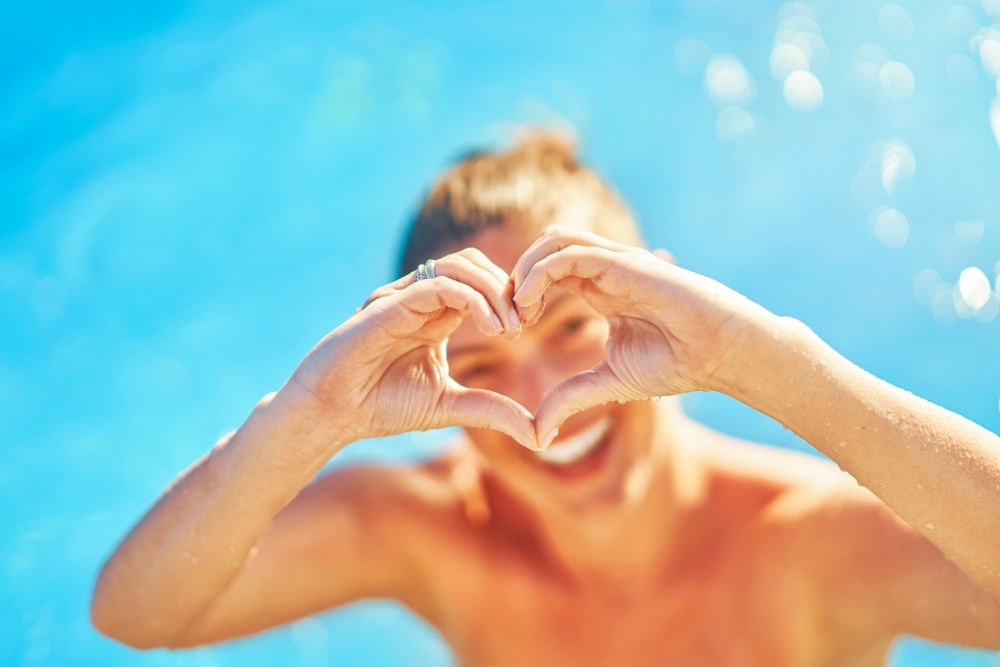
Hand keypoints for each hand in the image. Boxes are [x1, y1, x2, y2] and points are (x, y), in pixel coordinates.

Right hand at [282, 248, 537, 449]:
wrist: (331, 414)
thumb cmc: (381, 406)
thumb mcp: (450, 407)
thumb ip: (492, 411)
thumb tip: (540, 434)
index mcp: (435, 314)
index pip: (481, 281)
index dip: (510, 297)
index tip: (528, 326)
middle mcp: (419, 298)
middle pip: (474, 262)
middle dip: (506, 288)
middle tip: (524, 323)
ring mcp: (401, 297)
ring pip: (458, 266)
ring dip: (493, 291)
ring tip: (510, 327)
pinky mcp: (387, 306)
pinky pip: (437, 286)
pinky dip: (472, 299)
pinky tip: (491, 328)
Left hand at [511, 226, 766, 445]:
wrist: (720, 353)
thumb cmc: (676, 362)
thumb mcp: (608, 383)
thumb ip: (570, 397)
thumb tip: (538, 434)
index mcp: (600, 289)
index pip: (546, 271)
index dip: (521, 294)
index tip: (511, 330)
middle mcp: (604, 269)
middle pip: (543, 247)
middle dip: (515, 276)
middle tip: (507, 318)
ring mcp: (615, 262)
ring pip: (552, 239)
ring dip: (523, 270)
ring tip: (517, 309)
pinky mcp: (625, 263)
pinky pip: (569, 253)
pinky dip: (539, 273)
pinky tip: (530, 305)